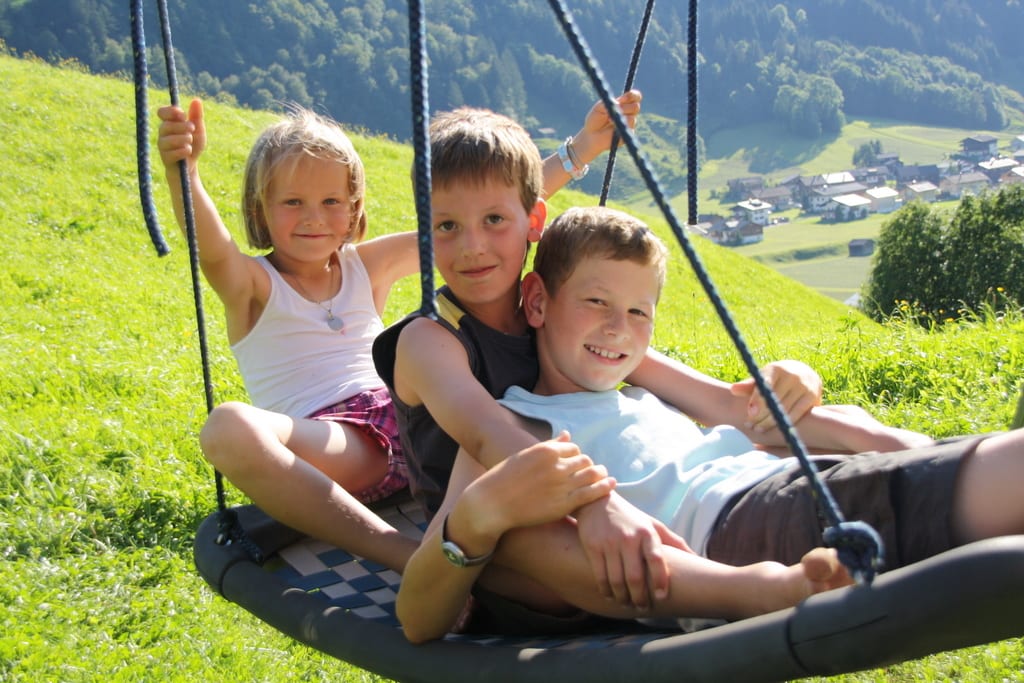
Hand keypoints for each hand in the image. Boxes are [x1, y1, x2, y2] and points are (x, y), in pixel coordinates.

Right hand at [156, 98, 205, 173]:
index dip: (171, 112)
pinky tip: (188, 151)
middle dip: (183, 126)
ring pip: (169, 139)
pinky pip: (172, 152)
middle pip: (167, 125)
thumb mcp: (198, 130)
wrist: (190, 167)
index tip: (183, 115)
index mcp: (169, 123)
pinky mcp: (164, 158)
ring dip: (184, 139)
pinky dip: (183, 151)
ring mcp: (162, 145)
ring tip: (190, 142)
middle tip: (192, 129)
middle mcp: (162, 132)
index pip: (162, 112)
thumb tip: (196, 99)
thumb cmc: (193, 146)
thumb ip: (197, 116)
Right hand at [467, 432, 614, 541]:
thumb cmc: (505, 478)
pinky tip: (611, 485)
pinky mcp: (564, 504)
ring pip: (592, 474)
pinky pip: (591, 493)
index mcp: (546, 451)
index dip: (576, 456)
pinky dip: (604, 487)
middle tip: (592, 471)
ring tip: (604, 476)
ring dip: (600, 474)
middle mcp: (556, 465)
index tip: (576, 463)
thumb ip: (549, 444)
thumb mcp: (526, 455)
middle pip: (585, 461)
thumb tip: (568, 434)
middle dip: (589, 465)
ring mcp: (562, 485)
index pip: (574, 448)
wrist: (492, 503)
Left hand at [573, 89, 642, 163]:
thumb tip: (620, 102)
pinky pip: (629, 126)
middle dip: (626, 106)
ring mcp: (630, 124)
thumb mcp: (601, 107)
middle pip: (636, 106)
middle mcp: (629, 113)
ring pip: (632, 117)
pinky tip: (612, 127)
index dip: (634, 95)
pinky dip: (619, 125)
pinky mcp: (628, 134)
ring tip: (608, 119)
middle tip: (616, 107)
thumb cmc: (595, 119)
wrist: (592, 135)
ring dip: (621, 115)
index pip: (635, 97)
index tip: (628, 94)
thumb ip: (612, 102)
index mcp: (624, 104)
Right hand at [574, 492, 692, 609]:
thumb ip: (674, 542)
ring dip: (622, 597)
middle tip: (642, 608)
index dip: (660, 581)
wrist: (597, 501)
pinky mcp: (593, 546)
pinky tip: (611, 595)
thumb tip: (697, 559)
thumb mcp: (653, 525)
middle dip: (639, 598)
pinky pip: (600, 575)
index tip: (661, 597)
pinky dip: (606, 590)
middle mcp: (629, 538)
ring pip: (616, 580)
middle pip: (635, 577)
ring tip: (627, 604)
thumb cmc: (631, 518)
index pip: (657, 560)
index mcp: (647, 533)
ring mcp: (609, 542)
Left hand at [731, 359, 822, 431]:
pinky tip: (774, 428)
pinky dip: (784, 422)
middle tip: (749, 425)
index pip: (765, 385)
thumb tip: (733, 390)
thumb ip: (748, 385)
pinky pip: (797, 414)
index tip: (750, 413)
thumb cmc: (776, 378)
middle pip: (775, 400)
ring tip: (758, 428)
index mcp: (776, 369)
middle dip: (760, 415)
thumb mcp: (762, 378)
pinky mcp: (813, 397)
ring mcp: (804, 386)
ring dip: (770, 422)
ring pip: (785, 409)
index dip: (758, 400)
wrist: (804, 373)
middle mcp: (792, 376)